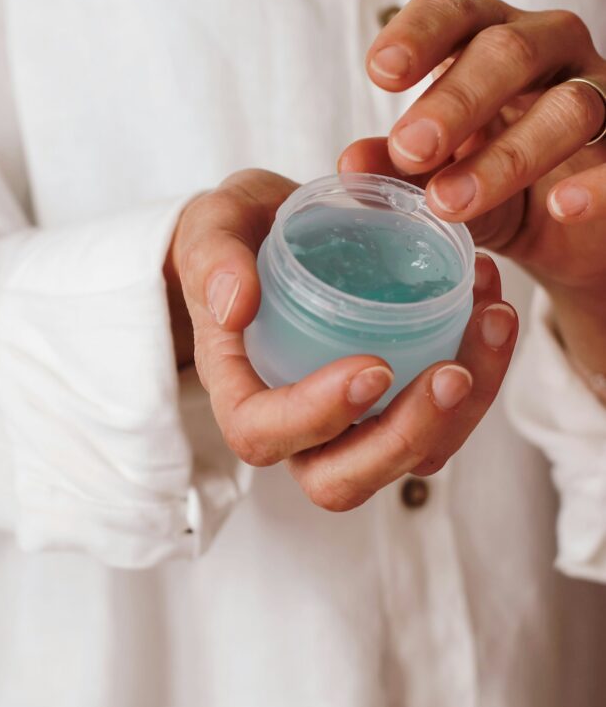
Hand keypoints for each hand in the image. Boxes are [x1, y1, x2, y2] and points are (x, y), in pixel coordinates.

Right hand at [167, 168, 517, 510]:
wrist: (274, 229)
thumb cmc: (236, 235)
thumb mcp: (214, 226)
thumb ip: (214, 258)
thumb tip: (235, 304)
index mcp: (240, 389)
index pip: (264, 435)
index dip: (317, 417)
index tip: (374, 366)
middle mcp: (295, 424)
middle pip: (341, 479)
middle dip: (404, 438)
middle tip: (453, 372)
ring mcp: (350, 421)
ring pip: (407, 457)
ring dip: (463, 408)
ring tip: (492, 320)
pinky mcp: (394, 400)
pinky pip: (442, 417)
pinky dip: (481, 371)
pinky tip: (493, 307)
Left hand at [342, 0, 605, 384]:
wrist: (566, 233)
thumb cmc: (493, 182)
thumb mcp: (440, 175)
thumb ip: (399, 170)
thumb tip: (351, 163)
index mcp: (486, 39)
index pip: (453, 11)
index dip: (419, 34)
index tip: (381, 72)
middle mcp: (547, 50)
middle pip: (508, 52)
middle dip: (455, 100)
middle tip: (409, 148)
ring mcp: (599, 92)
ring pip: (568, 106)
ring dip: (508, 155)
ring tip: (450, 202)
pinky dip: (598, 183)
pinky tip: (562, 206)